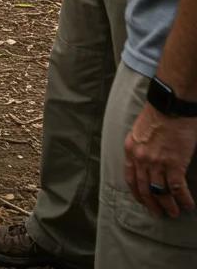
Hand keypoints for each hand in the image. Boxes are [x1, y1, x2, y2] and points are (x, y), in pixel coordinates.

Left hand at [125, 101, 196, 217]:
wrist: (170, 105)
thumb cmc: (157, 115)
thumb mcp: (140, 131)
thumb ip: (141, 147)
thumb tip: (147, 162)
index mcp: (131, 149)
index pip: (130, 177)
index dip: (137, 193)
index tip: (143, 201)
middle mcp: (140, 158)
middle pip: (144, 188)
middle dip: (152, 203)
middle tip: (159, 213)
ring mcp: (157, 162)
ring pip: (160, 191)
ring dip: (168, 205)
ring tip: (174, 213)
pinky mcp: (174, 163)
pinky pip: (177, 188)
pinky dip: (184, 199)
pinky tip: (188, 205)